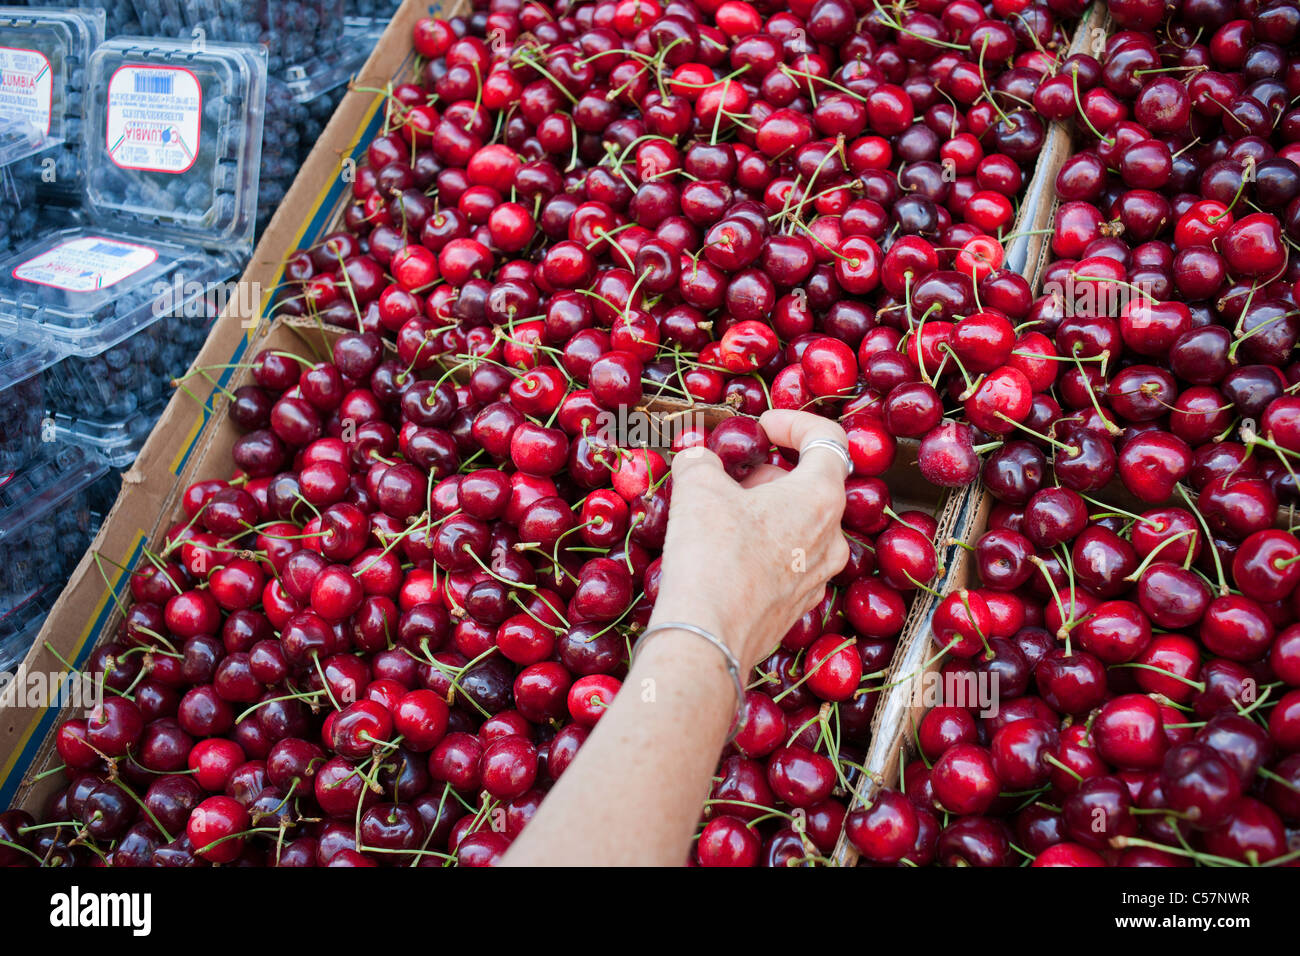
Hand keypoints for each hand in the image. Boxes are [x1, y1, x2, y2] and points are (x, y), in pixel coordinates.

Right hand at [650, 409, 851, 671]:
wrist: (707, 637)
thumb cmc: (711, 553)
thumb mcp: (698, 489)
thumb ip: (701, 461)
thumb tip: (699, 459)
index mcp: (820, 497)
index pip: (829, 440)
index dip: (796, 423)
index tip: (764, 427)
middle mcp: (832, 538)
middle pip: (812, 486)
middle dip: (770, 474)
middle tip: (730, 477)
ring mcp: (819, 577)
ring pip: (801, 527)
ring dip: (767, 512)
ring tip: (723, 515)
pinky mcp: (798, 607)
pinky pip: (789, 562)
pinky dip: (765, 547)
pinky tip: (726, 555)